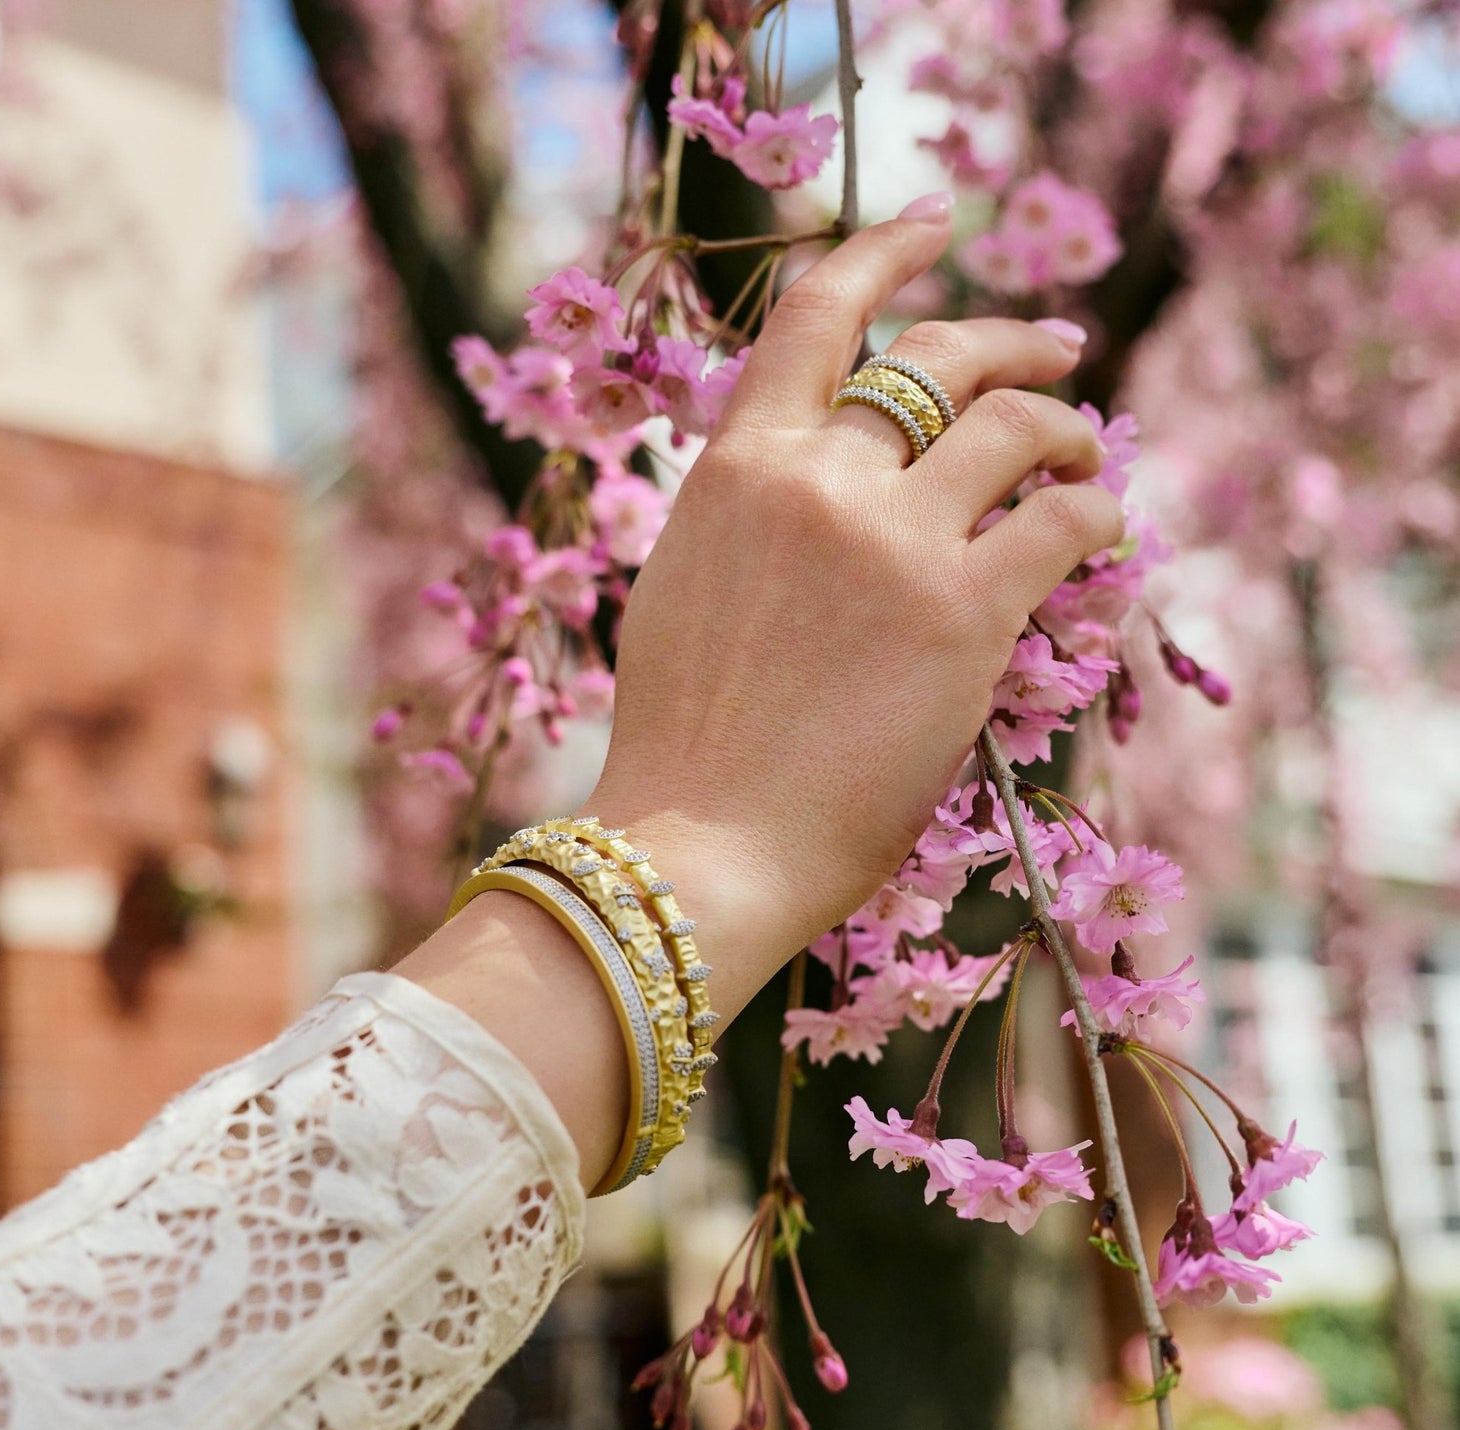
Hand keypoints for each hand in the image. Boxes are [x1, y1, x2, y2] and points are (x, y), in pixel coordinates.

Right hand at [585, 203, 1123, 1015]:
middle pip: (939, 358)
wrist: (702, 845)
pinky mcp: (965, 610)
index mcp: (735, 469)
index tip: (930, 227)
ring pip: (1015, 423)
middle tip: (1058, 348)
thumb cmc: (683, 746)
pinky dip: (1097, 509)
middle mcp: (816, 477)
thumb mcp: (685, 593)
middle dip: (1011, 340)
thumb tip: (807, 490)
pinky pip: (1064, 517)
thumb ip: (746, 520)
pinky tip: (1102, 528)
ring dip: (1067, 424)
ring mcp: (893, 538)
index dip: (881, 258)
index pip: (814, 318)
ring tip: (1086, 449)